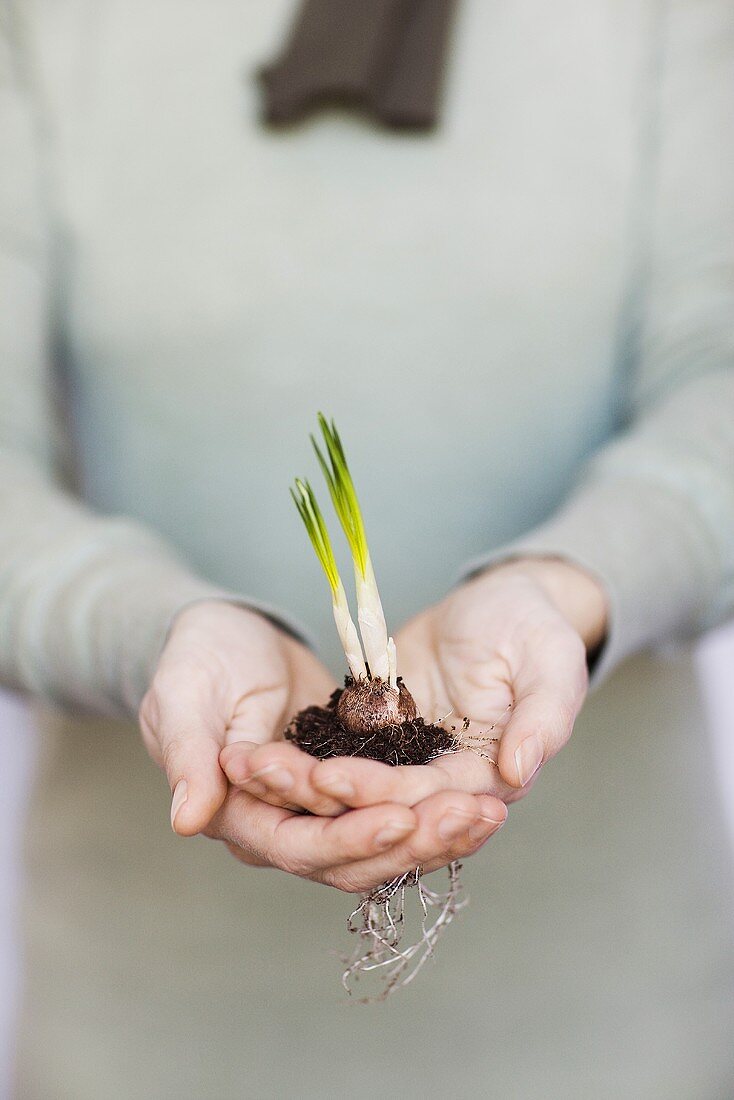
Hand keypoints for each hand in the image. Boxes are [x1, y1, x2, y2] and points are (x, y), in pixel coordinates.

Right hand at [141, 600, 507, 890]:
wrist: (223, 635)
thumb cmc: (194, 660)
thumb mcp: (182, 697)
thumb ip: (186, 756)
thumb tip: (187, 820)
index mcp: (237, 817)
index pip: (299, 846)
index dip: (350, 837)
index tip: (401, 816)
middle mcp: (282, 828)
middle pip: (353, 859)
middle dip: (415, 840)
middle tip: (473, 814)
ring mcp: (320, 814)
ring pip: (383, 843)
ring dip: (437, 833)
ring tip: (490, 812)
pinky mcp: (350, 790)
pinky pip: (396, 811)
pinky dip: (434, 808)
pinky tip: (480, 799)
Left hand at [227, 558, 606, 812]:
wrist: (503, 599)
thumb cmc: (535, 626)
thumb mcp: (552, 661)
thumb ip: (544, 717)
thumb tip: (518, 772)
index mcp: (490, 779)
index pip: (433, 800)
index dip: (385, 794)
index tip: (335, 777)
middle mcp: (443, 782)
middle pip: (380, 805)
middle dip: (325, 796)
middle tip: (271, 774)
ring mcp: (406, 762)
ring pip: (349, 789)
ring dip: (299, 785)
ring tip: (251, 765)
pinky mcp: (376, 737)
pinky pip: (332, 753)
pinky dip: (296, 757)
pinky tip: (255, 749)